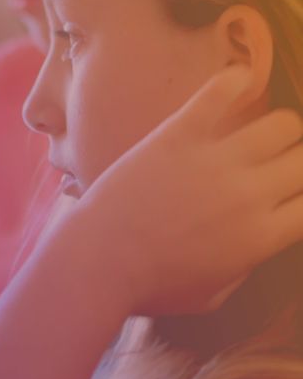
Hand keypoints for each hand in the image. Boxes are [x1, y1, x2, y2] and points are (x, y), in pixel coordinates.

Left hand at [71, 66, 302, 315]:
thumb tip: (258, 243)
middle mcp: (250, 194)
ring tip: (266, 134)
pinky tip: (241, 83)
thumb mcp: (212, 296)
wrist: (96, 261)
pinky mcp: (179, 134)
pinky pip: (221, 92)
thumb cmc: (149, 286)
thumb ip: (246, 266)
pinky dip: (237, 82)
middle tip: (286, 163)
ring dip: (283, 129)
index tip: (294, 194)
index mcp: (262, 236)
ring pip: (283, 125)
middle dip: (301, 162)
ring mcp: (216, 160)